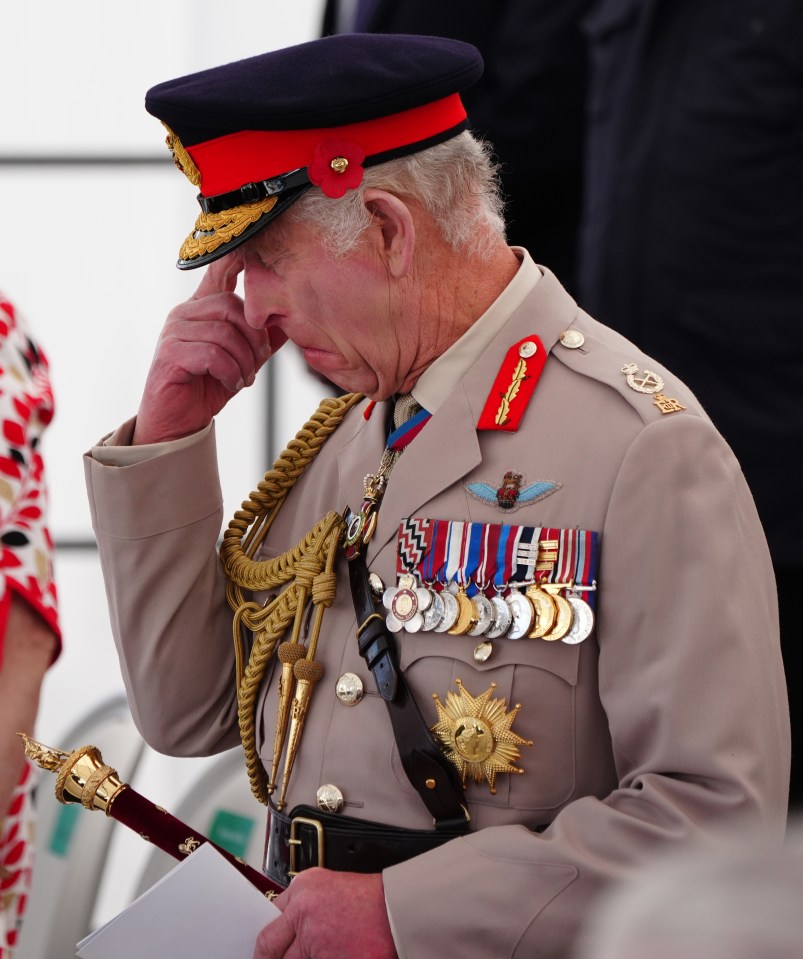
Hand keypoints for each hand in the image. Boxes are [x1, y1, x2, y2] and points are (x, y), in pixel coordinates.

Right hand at [133, 254, 284, 443]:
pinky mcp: (169, 355)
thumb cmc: (207, 387)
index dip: (236, 257)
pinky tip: (231, 384)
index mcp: (201, 308)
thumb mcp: (242, 360)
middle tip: (257, 364)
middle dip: (254, 339)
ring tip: (244, 379)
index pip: (217, 270)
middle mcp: (184, 313)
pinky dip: (230, 372)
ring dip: (243, 361)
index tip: (254, 253)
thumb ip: (261, 339)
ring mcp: (174, 332)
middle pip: (232, 306)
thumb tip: (290, 321)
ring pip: (224, 333)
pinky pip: (211, 354)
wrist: (179, 423)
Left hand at [254, 869, 397, 958]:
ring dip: (308, 958)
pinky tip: (340, 953)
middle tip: (286, 957)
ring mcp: (318, 942)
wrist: (401, 907)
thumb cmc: (369, 897)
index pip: (267, 932)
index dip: (265, 951)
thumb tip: (282, 928)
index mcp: (302, 891)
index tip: (264, 958)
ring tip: (330, 948)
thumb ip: (300, 906)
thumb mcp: (326, 886)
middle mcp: (305, 914)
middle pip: (272, 953)